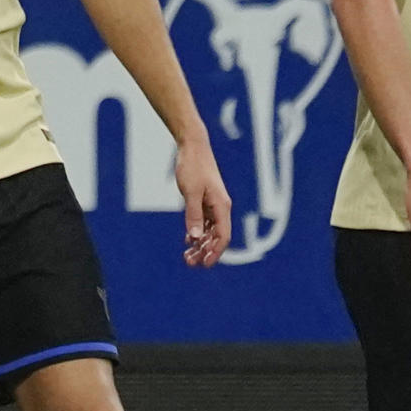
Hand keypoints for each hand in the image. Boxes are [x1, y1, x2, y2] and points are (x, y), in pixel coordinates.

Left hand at [175, 137, 230, 266]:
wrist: (193, 146)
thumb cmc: (193, 166)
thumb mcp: (191, 192)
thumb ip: (193, 215)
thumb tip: (195, 238)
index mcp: (222, 205)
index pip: (223, 235)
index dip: (215, 252)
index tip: (204, 264)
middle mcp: (220, 207)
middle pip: (217, 236)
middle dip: (205, 252)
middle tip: (190, 263)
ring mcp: (213, 204)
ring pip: (210, 231)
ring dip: (201, 245)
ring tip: (187, 257)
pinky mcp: (205, 200)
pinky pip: (205, 223)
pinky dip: (198, 233)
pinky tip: (188, 242)